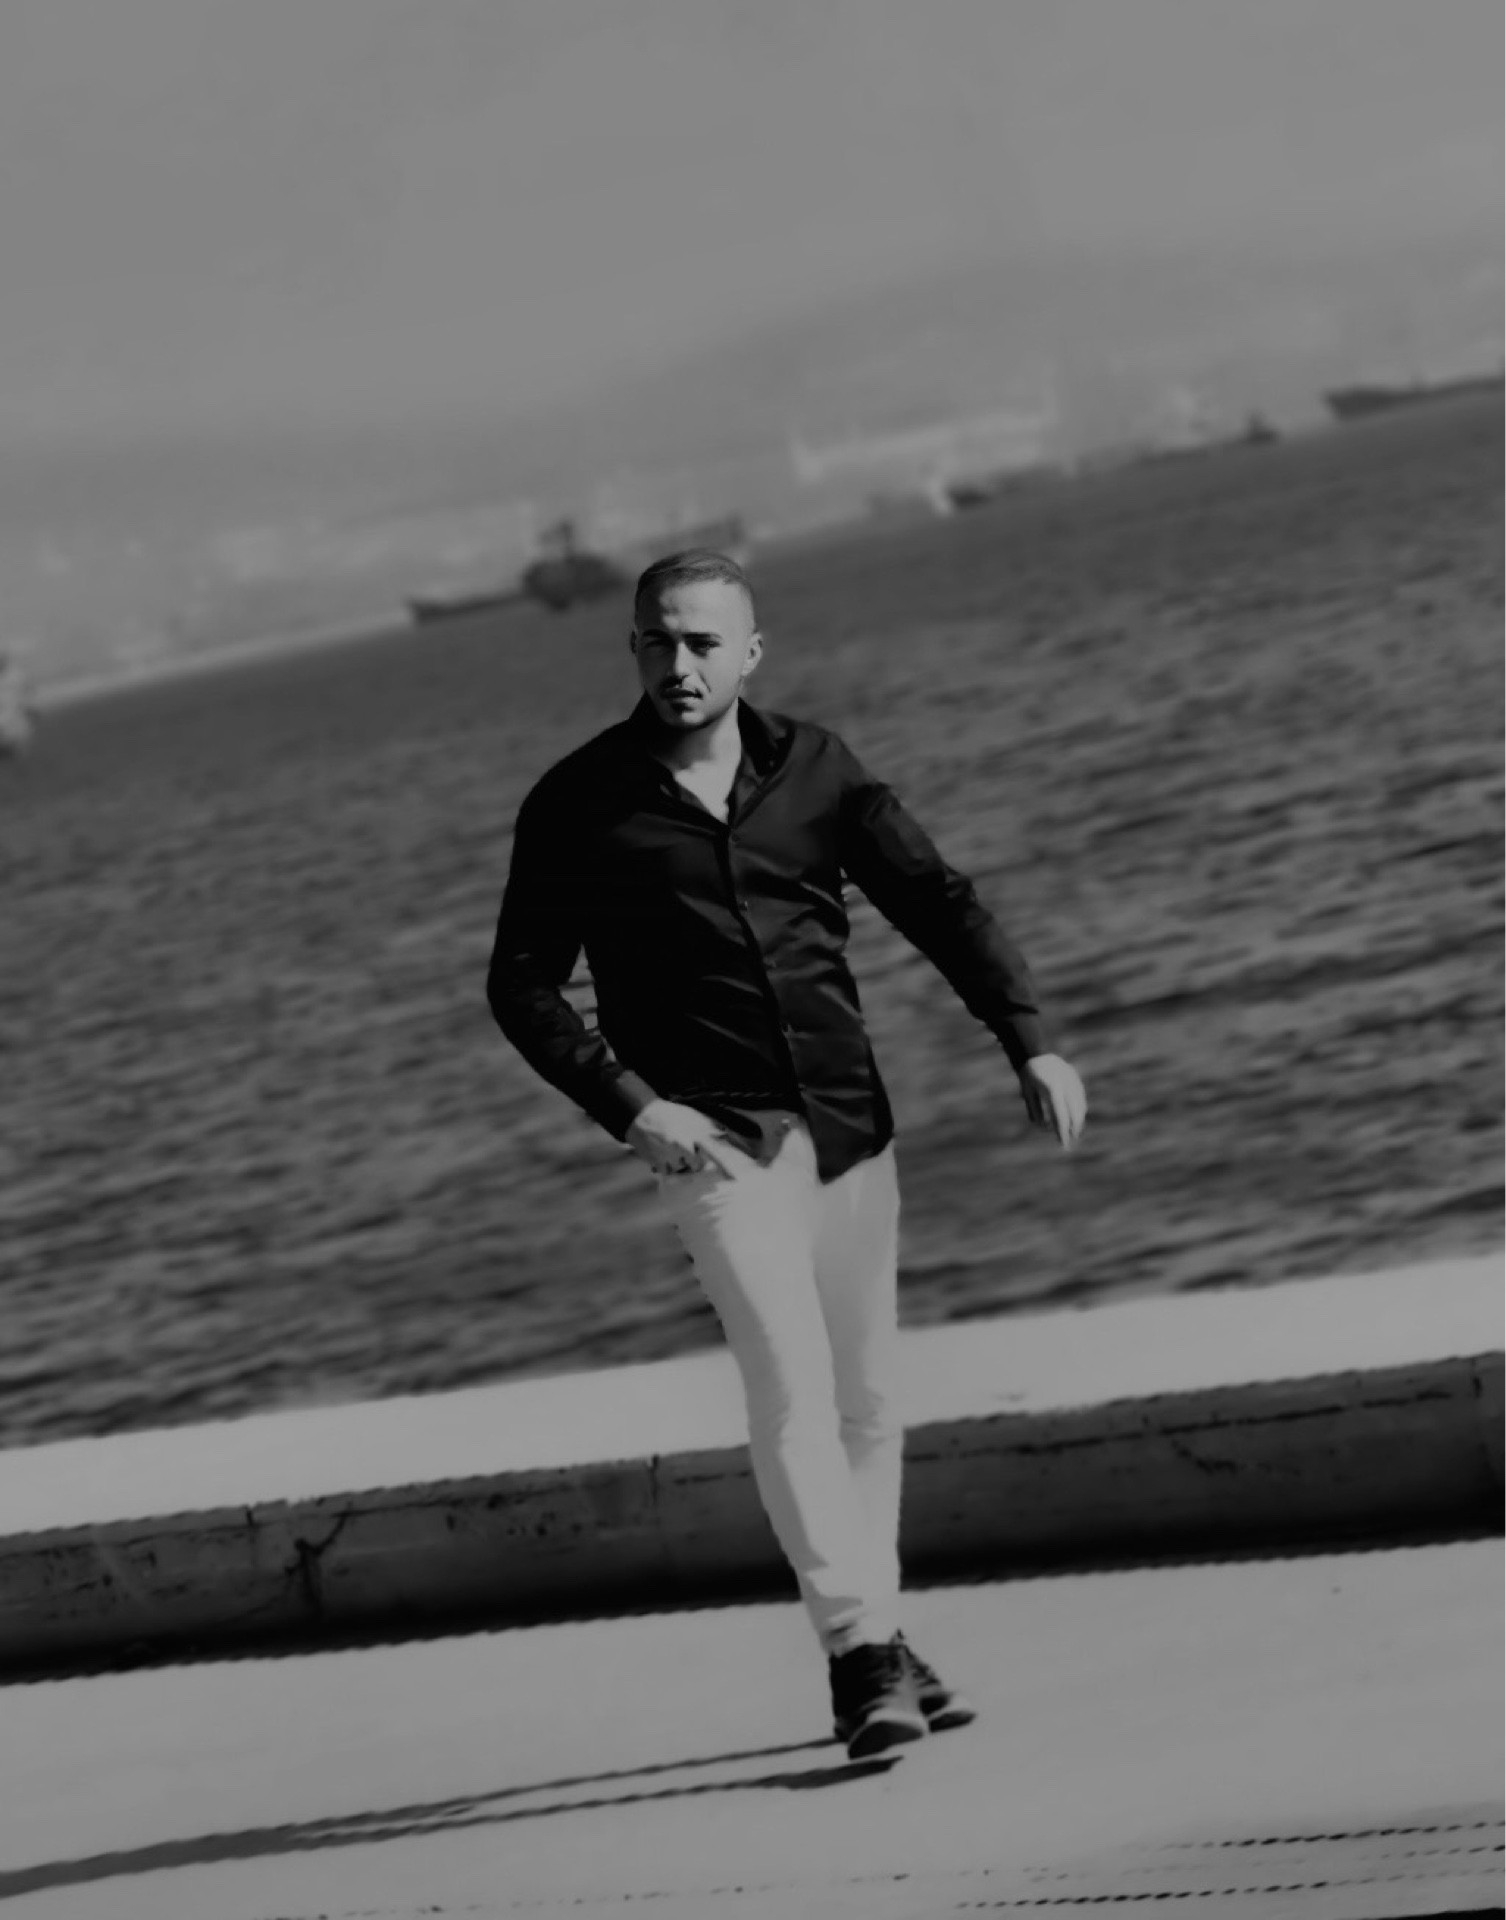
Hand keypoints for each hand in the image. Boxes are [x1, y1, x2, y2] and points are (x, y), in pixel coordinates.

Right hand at [626, 1099, 744, 1177]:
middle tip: (683, 1147)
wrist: (642, 1116)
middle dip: (693, 1160)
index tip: (735, 1179)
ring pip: (682, 1169)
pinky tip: (661, 1151)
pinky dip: (666, 1165)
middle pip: (697, 1165)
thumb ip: (709, 1126)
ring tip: (669, 1146)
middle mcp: (684, 1145)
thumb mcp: (692, 1116)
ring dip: (678, 1162)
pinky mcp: (658, 1163)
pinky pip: (669, 1172)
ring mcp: (671, 1155)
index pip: (715, 1152)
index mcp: (695, 1133)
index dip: (725, 1166)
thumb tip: (724, 1134)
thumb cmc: (670, 1115)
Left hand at [1020, 1054, 1086, 1150]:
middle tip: (1069, 1140)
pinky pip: (1080, 1098)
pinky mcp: (1075, 1079)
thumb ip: (1035, 1111)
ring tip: (1073, 1132)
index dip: (1063, 1132)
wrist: (1035, 1053)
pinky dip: (1079, 1109)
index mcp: (1052, 1089)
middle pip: (1074, 1113)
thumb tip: (1045, 1127)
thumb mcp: (1027, 1094)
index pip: (1061, 1116)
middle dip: (1073, 1129)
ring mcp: (1072, 1080)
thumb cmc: (1028, 1076)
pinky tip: (1076, 1117)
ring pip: (1080, 1106)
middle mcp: (1065, 1084)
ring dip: (1078, 1120)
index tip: (1063, 1144)